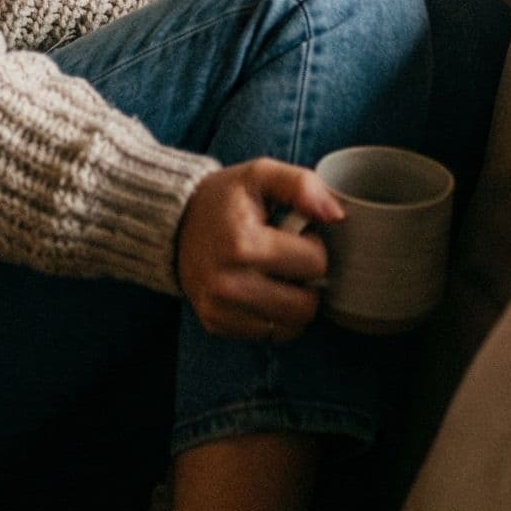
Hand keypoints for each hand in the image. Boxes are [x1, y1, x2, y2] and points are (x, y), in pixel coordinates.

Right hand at [174, 160, 345, 341]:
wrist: (174, 223)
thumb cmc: (224, 199)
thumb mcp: (260, 174)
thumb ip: (301, 185)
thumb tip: (337, 215)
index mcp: (244, 243)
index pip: (316, 264)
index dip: (312, 245)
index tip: (294, 235)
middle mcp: (229, 283)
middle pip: (306, 305)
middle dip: (306, 281)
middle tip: (288, 260)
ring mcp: (220, 308)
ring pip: (291, 327)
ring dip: (292, 302)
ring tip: (275, 275)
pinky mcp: (216, 324)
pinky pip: (269, 336)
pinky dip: (273, 317)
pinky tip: (261, 291)